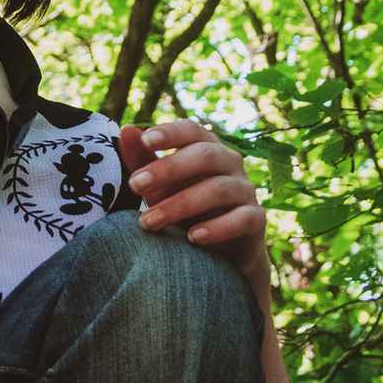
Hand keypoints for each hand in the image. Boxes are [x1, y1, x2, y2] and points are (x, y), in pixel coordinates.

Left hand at [120, 121, 268, 291]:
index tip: (145, 140)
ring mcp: (245, 189)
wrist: (220, 252)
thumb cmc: (185, 209)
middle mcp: (230, 162)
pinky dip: (218, 228)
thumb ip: (142, 160)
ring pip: (219, 188)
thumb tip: (126, 131)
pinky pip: (242, 218)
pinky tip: (194, 238)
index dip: (170, 133)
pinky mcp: (256, 219)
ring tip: (148, 222)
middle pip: (205, 155)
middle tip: (135, 185)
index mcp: (206, 147)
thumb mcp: (160, 186)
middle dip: (168, 169)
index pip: (192, 130)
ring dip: (180, 205)